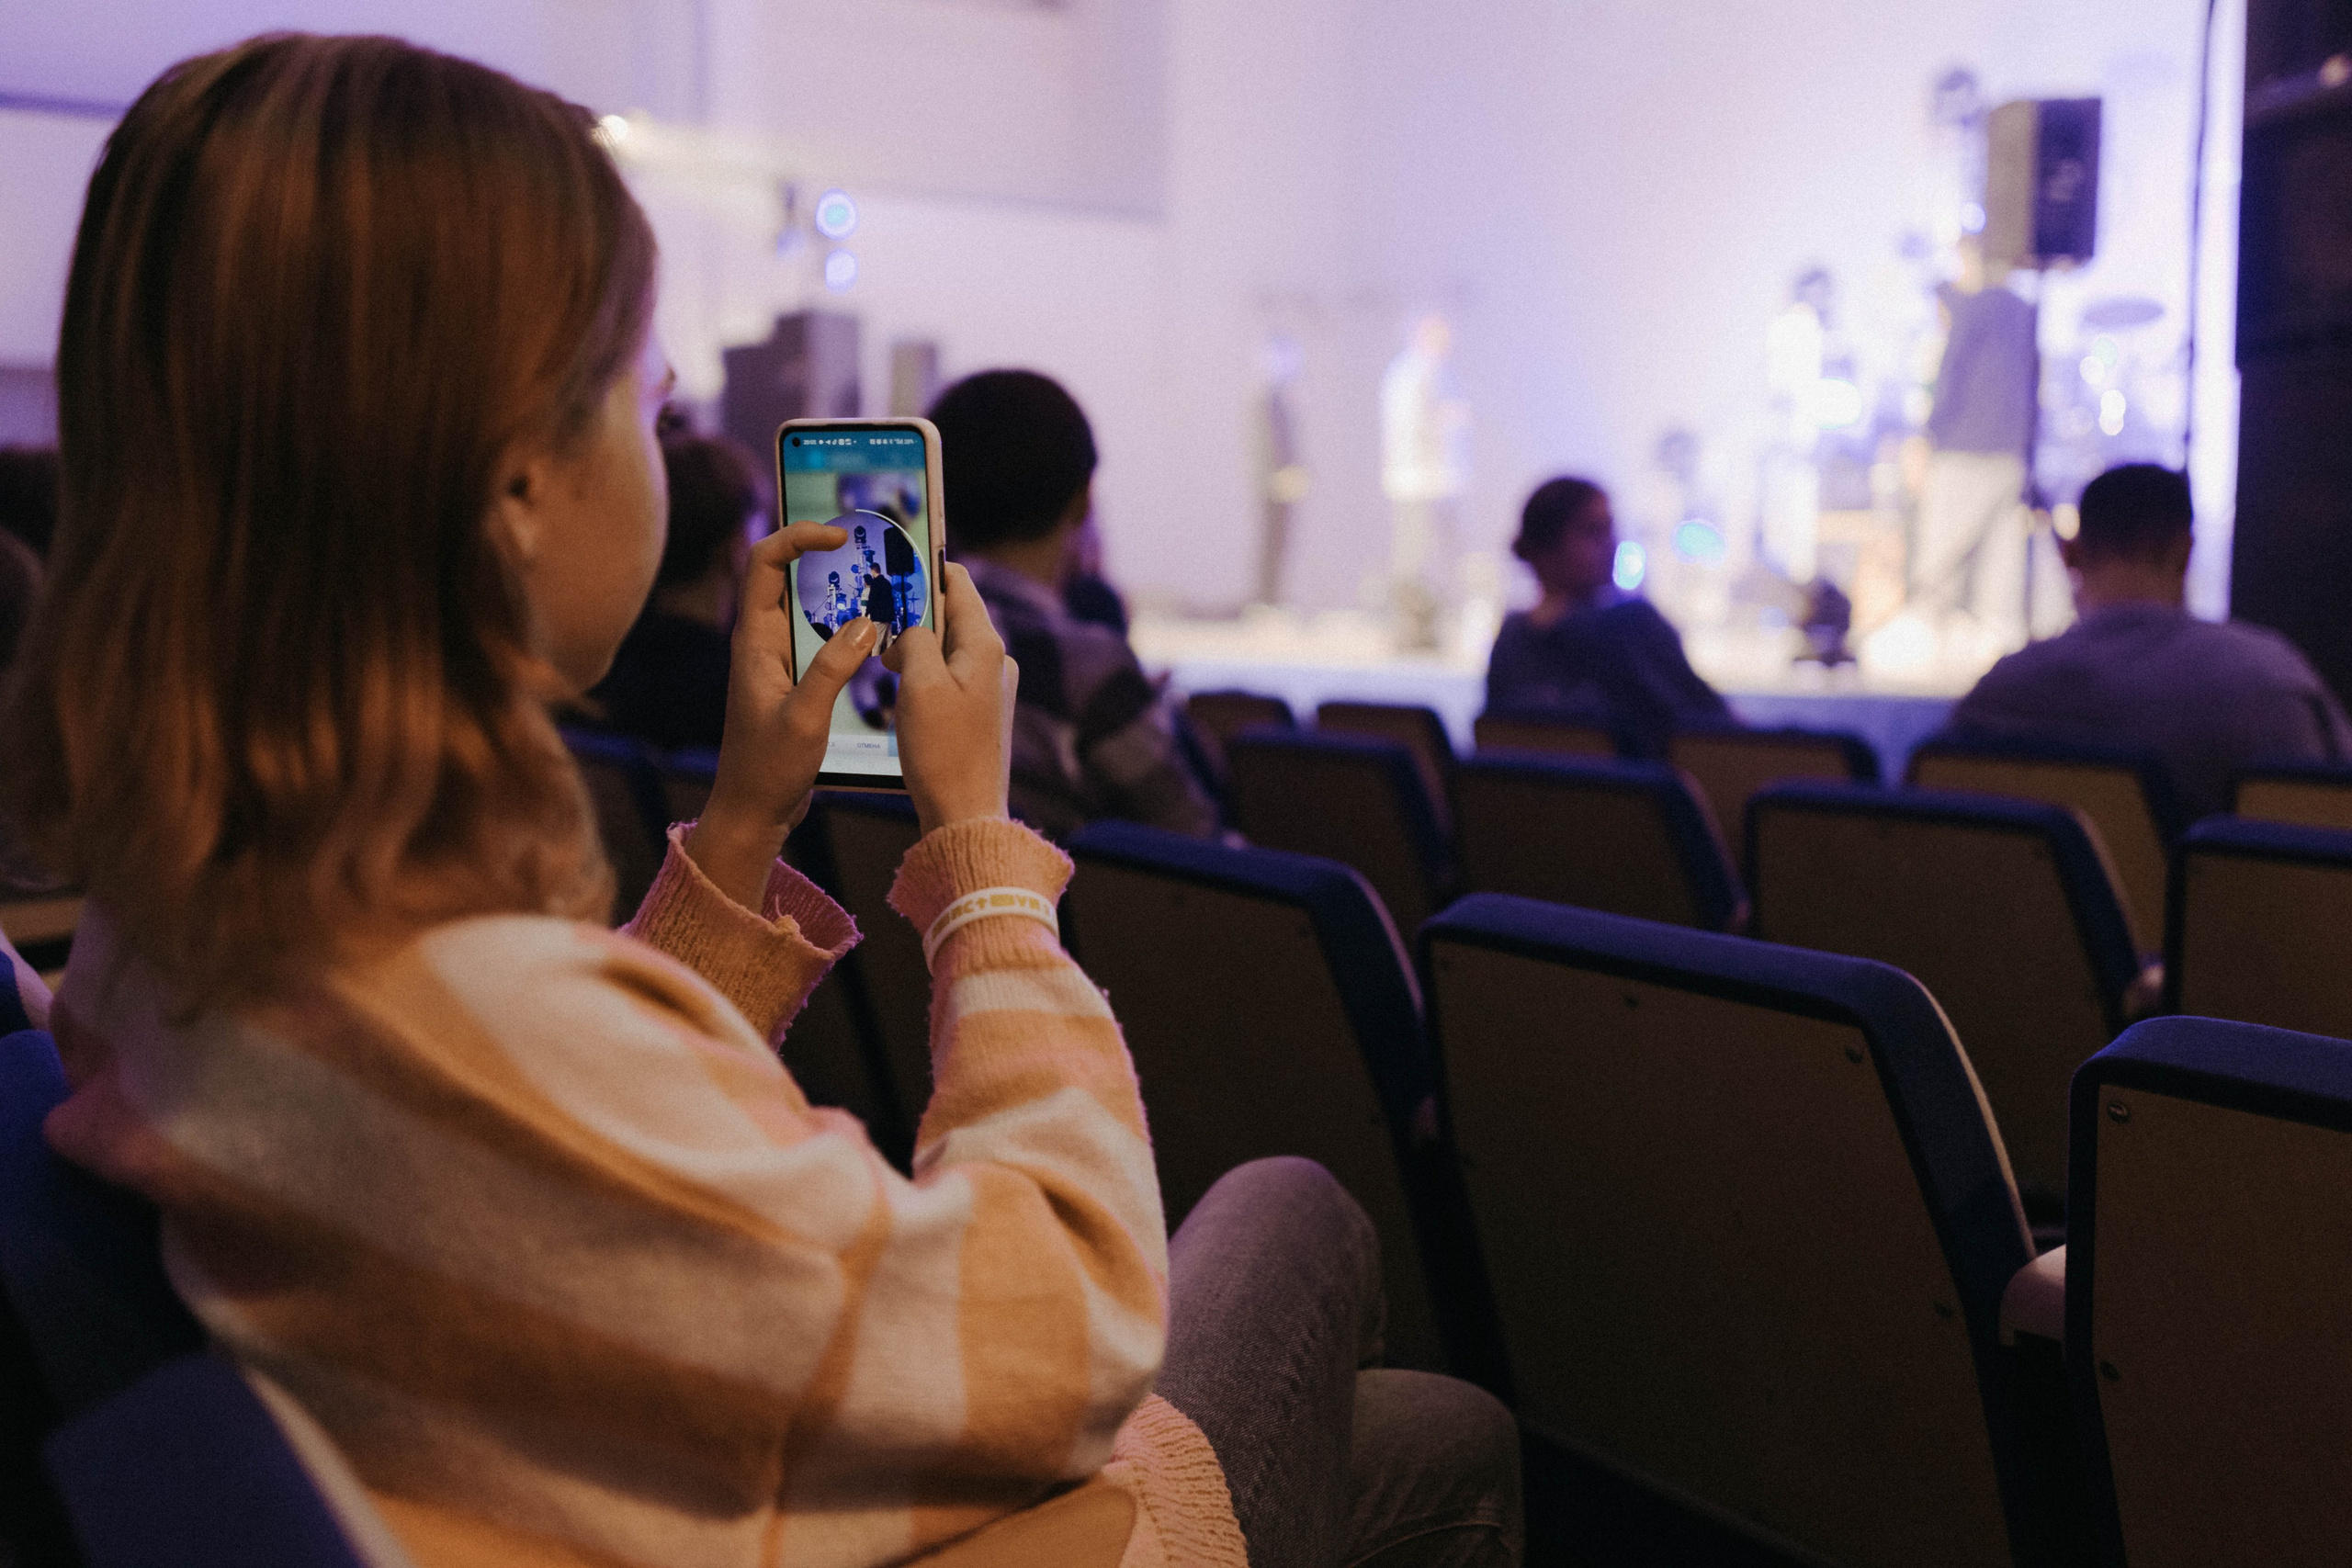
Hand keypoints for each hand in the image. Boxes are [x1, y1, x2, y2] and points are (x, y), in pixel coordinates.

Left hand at [685, 521, 874, 908]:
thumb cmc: (768, 769)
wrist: (752, 813)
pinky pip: (820, 636)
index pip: (764, 562)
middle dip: (823, 553)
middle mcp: (762, 641)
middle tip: (867, 550)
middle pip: (784, 573)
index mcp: (754, 641)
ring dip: (838, 589)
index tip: (839, 537)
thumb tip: (866, 621)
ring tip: (879, 583)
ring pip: (805, 605)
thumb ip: (833, 668)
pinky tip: (877, 633)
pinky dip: (846, 625)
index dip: (798, 536)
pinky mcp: (794, 680)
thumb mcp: (805, 718)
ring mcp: (778, 659)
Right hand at [882, 561, 1013, 836]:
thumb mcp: (918, 683)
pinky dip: (923, 673)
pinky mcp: (981, 714)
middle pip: (951, 615)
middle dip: (914, 612)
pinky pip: (948, 676)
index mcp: (985, 645)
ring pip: (946, 648)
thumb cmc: (942, 751)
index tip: (895, 558)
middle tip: (875, 609)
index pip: (958, 583)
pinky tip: (898, 686)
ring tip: (881, 654)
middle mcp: (995, 661)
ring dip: (915, 646)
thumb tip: (910, 631)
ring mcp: (991, 689)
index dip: (926, 568)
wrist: (965, 816)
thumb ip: (915, 639)